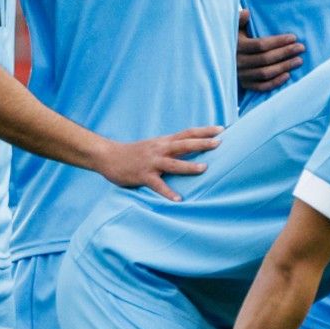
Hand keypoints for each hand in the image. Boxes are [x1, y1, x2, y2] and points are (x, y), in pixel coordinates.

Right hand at [97, 126, 222, 200]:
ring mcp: (151, 163)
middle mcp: (160, 149)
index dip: (204, 131)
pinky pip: (157, 185)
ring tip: (204, 169)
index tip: (222, 129)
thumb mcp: (155, 146)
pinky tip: (178, 199)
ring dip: (189, 166)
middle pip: (184, 144)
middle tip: (219, 143)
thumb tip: (193, 149)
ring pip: (173, 163)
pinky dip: (168, 192)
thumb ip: (171, 147)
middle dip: (202, 143)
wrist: (108, 155)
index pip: (187, 133)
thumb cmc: (134, 153)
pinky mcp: (143, 176)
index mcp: (164, 141)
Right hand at [237, 9, 303, 92]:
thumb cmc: (232, 39)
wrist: (220, 59)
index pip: (261, 45)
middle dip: (285, 53)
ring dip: (284, 67)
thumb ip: (239, 19)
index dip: (278, 42)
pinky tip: (287, 75)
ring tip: (299, 60)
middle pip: (265, 59)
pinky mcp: (244, 85)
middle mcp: (238, 62)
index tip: (293, 37)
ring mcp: (241, 75)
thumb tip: (247, 12)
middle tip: (301, 48)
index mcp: (236, 46)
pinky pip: (261, 86)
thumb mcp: (233, 28)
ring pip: (265, 73)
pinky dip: (275, 83)